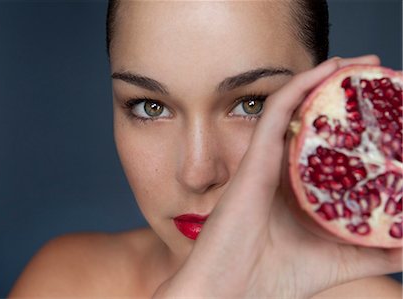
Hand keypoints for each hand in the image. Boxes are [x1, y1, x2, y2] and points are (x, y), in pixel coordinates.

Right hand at [153, 55, 401, 297]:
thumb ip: (374, 250)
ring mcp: (264, 159)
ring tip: (361, 64)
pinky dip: (301, 84)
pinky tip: (330, 68)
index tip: (383, 108)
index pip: (323, 141)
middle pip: (311, 117)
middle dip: (343, 92)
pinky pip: (278, 110)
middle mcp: (279, 167)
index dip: (350, 120)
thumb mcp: (338, 260)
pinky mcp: (253, 157)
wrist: (227, 292)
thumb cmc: (271, 278)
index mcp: (295, 188)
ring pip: (295, 105)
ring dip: (326, 78)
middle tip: (376, 76)